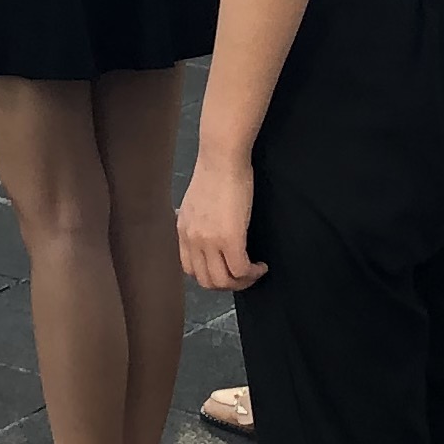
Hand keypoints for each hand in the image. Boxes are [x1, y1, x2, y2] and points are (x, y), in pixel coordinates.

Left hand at [177, 152, 264, 291]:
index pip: (190, 269)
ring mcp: (209, 241)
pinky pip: (241, 270)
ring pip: (223, 281)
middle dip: (228, 284)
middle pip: (206, 281)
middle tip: (244, 275)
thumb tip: (206, 227)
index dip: (210, 275)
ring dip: (242, 282)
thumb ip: (198, 219)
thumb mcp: (196, 201)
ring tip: (254, 272)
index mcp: (183, 231)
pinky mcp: (230, 238)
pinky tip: (261, 266)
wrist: (222, 158)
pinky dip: (253, 273)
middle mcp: (192, 240)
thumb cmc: (215, 172)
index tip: (227, 268)